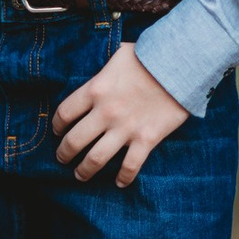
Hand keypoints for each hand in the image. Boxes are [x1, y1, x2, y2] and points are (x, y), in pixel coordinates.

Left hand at [52, 41, 188, 186]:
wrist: (182, 64)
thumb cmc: (151, 56)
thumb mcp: (120, 55)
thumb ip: (105, 70)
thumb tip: (100, 77)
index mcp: (95, 90)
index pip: (64, 113)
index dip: (56, 125)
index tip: (57, 131)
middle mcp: (105, 112)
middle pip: (74, 141)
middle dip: (64, 153)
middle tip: (62, 159)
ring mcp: (126, 128)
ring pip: (95, 159)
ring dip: (84, 170)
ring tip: (80, 175)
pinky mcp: (146, 139)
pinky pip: (130, 166)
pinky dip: (123, 178)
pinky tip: (119, 183)